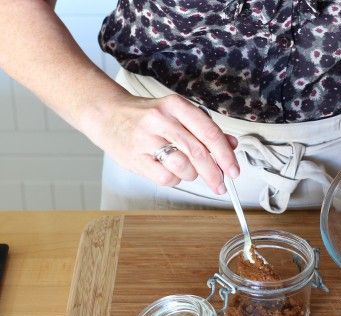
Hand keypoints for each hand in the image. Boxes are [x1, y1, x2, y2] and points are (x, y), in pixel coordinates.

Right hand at [80, 93, 238, 193]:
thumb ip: (205, 129)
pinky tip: (169, 170)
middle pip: (198, 152)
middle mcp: (161, 120)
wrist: (106, 114)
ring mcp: (146, 139)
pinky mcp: (135, 158)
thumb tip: (232, 145)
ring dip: (192, 175)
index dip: (225, 155)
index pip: (209, 132)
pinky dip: (174, 179)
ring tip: (187, 170)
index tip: (234, 170)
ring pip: (184, 167)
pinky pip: (166, 178)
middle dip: (215, 173)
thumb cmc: (147, 116)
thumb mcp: (178, 114)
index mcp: (175, 106)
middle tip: (221, 185)